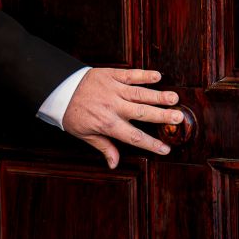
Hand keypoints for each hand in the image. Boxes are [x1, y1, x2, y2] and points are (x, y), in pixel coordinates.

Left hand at [61, 68, 181, 167]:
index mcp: (107, 124)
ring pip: (140, 93)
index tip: (166, 149)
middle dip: (162, 116)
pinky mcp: (111, 75)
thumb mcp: (85, 134)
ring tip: (174, 98)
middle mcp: (113, 106)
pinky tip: (158, 76)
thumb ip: (104, 147)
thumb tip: (114, 164)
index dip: (151, 144)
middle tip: (179, 118)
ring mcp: (113, 89)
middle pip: (142, 113)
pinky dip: (144, 75)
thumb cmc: (72, 114)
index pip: (134, 136)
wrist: (58, 90)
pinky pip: (130, 75)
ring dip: (158, 96)